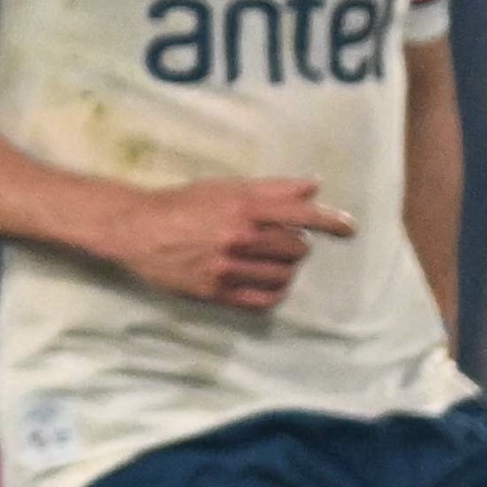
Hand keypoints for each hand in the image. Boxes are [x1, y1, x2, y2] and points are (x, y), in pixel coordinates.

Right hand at [107, 176, 354, 310]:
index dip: (332, 222)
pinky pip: (263, 299)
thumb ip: (271, 188)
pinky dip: (274, 292)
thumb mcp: (225, 186)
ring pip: (283, 275)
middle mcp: (240, 238)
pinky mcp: (216, 292)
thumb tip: (313, 187)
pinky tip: (269, 283)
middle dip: (298, 244)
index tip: (349, 228)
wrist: (137, 230)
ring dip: (286, 268)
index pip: (303, 216)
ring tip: (272, 261)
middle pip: (297, 248)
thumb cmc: (183, 203)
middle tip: (284, 241)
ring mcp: (228, 267)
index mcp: (245, 207)